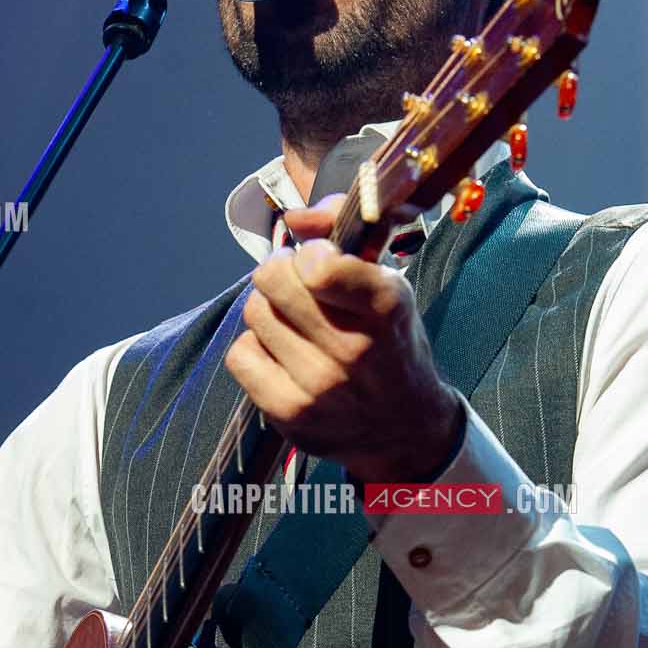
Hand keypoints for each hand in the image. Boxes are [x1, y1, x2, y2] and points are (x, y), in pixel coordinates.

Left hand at [224, 197, 464, 483]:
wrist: (406, 428)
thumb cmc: (391, 342)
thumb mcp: (387, 283)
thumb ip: (342, 234)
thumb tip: (293, 218)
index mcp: (385, 307)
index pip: (318, 264)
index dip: (311, 254)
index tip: (321, 265)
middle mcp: (353, 349)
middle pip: (273, 279)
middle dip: (281, 274)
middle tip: (297, 289)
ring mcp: (319, 385)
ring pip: (255, 314)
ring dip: (270, 312)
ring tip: (295, 326)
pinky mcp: (289, 413)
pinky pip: (241, 355)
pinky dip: (256, 349)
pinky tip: (282, 356)